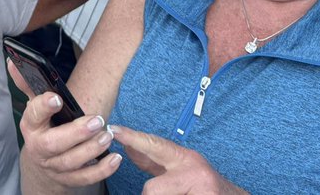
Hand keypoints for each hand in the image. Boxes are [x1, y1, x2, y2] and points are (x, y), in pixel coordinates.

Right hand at [12, 62, 121, 187]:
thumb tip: (13, 61)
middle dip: (76, 133)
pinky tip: (115, 158)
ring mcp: (53, 166)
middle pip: (54, 144)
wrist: (42, 161)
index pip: (34, 115)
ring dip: (91, 149)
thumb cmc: (42, 126)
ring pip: (71, 162)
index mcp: (30, 125)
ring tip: (107, 135)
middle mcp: (39, 147)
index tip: (57, 98)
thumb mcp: (35, 106)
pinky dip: (101, 170)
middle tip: (97, 121)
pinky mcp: (67, 179)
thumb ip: (28, 84)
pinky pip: (85, 178)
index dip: (44, 107)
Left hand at [116, 126, 246, 193]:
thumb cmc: (204, 188)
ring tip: (185, 192)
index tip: (115, 131)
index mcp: (184, 159)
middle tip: (160, 192)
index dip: (133, 139)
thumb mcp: (180, 172)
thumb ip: (156, 164)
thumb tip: (129, 151)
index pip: (154, 146)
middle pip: (152, 190)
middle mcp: (194, 170)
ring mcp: (203, 188)